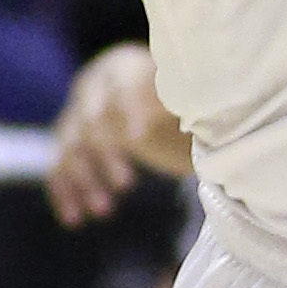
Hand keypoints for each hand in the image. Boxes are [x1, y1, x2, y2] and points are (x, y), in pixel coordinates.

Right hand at [49, 41, 187, 221]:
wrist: (150, 97)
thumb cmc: (179, 97)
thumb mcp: (191, 97)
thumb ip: (198, 102)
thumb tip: (227, 109)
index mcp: (122, 68)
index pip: (121, 88)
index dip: (129, 111)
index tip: (140, 138)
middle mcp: (92, 88)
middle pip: (91, 121)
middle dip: (106, 154)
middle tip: (127, 184)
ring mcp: (75, 115)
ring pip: (72, 148)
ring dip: (85, 179)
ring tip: (105, 210)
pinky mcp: (69, 143)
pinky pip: (59, 168)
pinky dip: (65, 192)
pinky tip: (75, 219)